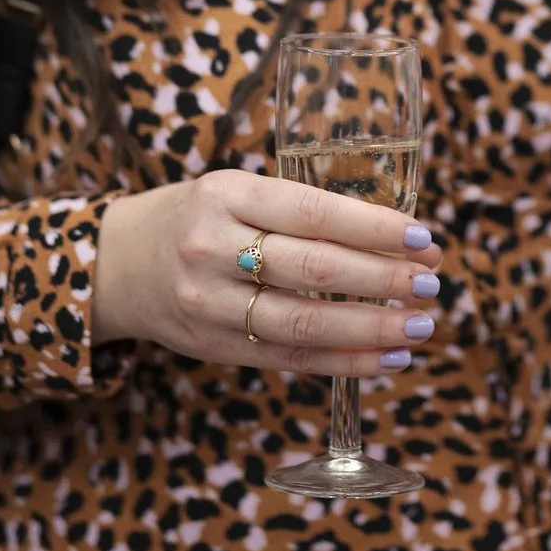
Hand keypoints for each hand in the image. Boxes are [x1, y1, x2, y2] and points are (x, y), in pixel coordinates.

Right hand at [91, 168, 444, 377]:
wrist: (118, 263)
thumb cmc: (200, 216)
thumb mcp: (239, 189)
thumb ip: (303, 210)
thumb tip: (401, 236)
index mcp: (226, 193)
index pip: (312, 212)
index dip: (374, 229)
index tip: (423, 238)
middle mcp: (213, 248)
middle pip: (313, 270)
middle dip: (383, 280)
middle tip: (432, 284)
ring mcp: (208, 302)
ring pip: (303, 323)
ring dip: (371, 329)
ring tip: (419, 326)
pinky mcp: (212, 347)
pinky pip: (288, 358)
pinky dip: (344, 361)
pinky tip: (385, 358)